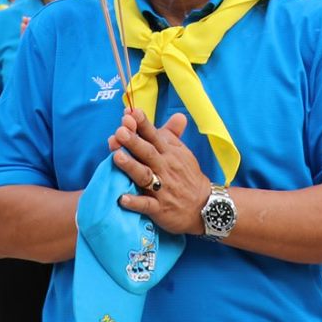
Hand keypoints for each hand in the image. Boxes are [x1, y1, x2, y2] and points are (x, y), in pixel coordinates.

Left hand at [110, 106, 212, 235]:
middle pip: (148, 153)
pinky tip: (122, 198)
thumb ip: (173, 134)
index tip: (130, 113)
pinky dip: (135, 202)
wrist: (204, 206)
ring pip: (144, 176)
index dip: (143, 124)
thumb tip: (178, 114)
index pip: (154, 136)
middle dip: (134, 142)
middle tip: (120, 131)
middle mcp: (165, 169)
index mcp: (169, 154)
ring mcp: (162, 189)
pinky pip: (146, 205)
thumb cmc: (188, 177)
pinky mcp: (160, 208)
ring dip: (131, 166)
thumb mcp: (183, 153)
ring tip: (116, 157)